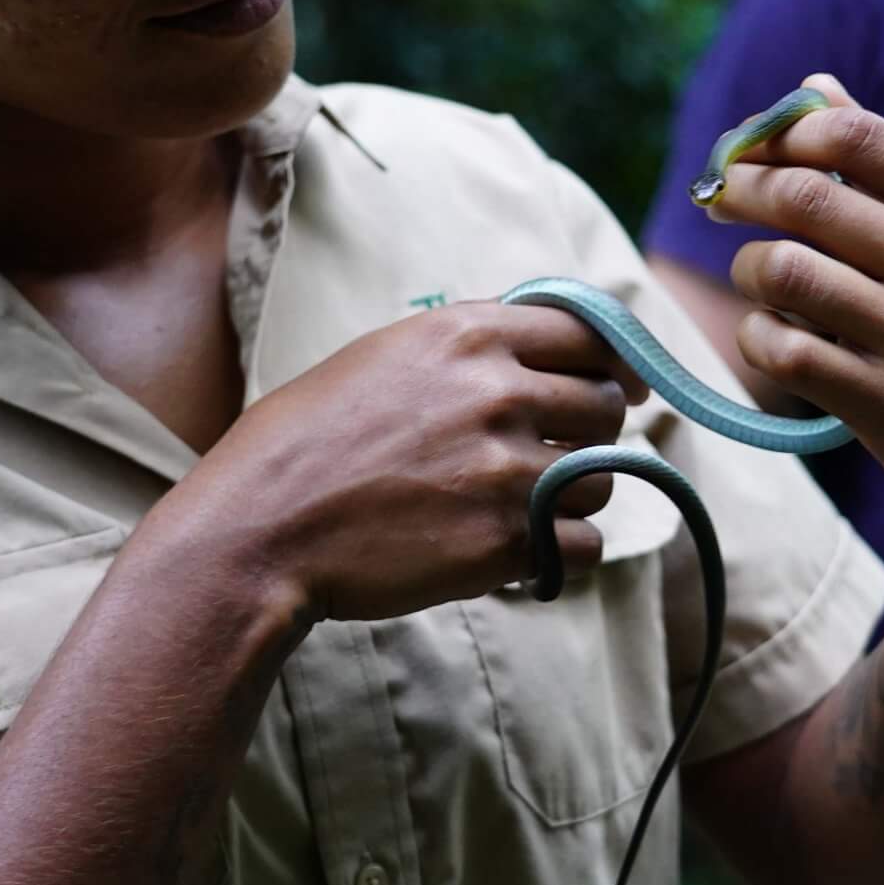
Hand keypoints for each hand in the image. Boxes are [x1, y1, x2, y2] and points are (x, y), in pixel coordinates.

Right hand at [185, 302, 647, 623]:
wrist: (261, 526)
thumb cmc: (307, 440)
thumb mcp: (385, 357)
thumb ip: (467, 349)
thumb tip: (543, 356)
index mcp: (468, 334)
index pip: (589, 331)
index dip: (613, 361)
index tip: (622, 385)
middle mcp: (497, 392)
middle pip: (606, 405)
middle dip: (590, 431)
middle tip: (555, 454)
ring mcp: (505, 469)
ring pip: (602, 479)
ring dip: (573, 496)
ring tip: (518, 507)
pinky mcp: (504, 542)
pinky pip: (583, 545)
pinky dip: (559, 553)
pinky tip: (517, 550)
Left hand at [705, 75, 883, 585]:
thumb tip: (813, 87)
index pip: (856, 137)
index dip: (782, 133)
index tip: (749, 147)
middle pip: (805, 197)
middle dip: (742, 189)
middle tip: (722, 199)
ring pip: (781, 270)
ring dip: (750, 268)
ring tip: (762, 276)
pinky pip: (779, 347)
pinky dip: (758, 335)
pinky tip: (773, 335)